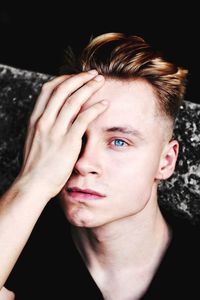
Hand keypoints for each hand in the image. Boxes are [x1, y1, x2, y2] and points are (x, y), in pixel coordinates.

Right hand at [17, 71, 106, 199]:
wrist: (33, 184)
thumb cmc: (36, 165)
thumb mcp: (35, 140)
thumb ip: (45, 127)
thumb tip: (56, 118)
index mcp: (35, 119)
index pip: (48, 89)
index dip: (64, 79)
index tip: (76, 78)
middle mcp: (44, 121)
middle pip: (62, 89)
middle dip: (79, 77)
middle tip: (93, 73)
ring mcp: (55, 130)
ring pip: (73, 100)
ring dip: (89, 87)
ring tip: (101, 81)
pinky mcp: (68, 142)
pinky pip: (83, 119)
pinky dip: (95, 108)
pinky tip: (105, 104)